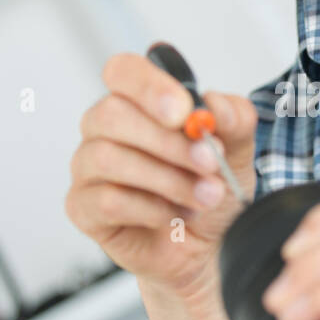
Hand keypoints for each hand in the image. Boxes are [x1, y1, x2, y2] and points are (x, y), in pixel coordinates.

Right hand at [65, 52, 256, 297]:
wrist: (207, 248)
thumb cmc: (212, 190)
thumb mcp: (237, 150)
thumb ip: (234, 119)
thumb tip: (214, 106)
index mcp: (138, 102)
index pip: (123, 71)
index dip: (149, 86)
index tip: (185, 111)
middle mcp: (105, 128)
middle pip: (113, 114)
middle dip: (169, 141)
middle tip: (208, 161)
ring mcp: (88, 167)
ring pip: (109, 159)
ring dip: (167, 179)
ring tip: (204, 195)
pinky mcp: (83, 206)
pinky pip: (107, 200)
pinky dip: (151, 209)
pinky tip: (174, 214)